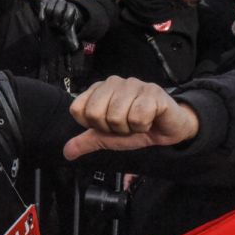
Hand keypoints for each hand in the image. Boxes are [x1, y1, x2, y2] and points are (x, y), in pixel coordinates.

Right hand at [39, 0, 81, 51]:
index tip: (63, 26)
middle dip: (56, 20)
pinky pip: (43, 7)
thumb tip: (75, 48)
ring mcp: (54, 1)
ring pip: (49, 9)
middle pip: (57, 11)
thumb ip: (71, 38)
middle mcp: (63, 2)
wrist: (56, 16)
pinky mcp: (45, 1)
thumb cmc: (63, 23)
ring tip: (50, 20)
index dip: (65, 22)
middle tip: (56, 24)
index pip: (68, 13)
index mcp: (71, 7)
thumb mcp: (68, 30)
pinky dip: (42, 13)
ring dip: (49, 17)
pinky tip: (43, 19)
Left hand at [63, 76, 199, 160]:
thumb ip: (87, 141)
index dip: (93, 125)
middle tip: (125, 125)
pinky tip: (149, 120)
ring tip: (137, 122)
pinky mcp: (152, 92)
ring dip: (129, 128)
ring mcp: (133, 85)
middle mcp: (113, 82)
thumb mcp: (108, 137)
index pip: (78, 109)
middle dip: (111, 129)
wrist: (168, 129)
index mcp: (98, 89)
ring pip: (116, 117)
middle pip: (95, 114)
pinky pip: (137, 117)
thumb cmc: (137, 127)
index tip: (107, 125)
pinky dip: (143, 126)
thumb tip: (67, 152)